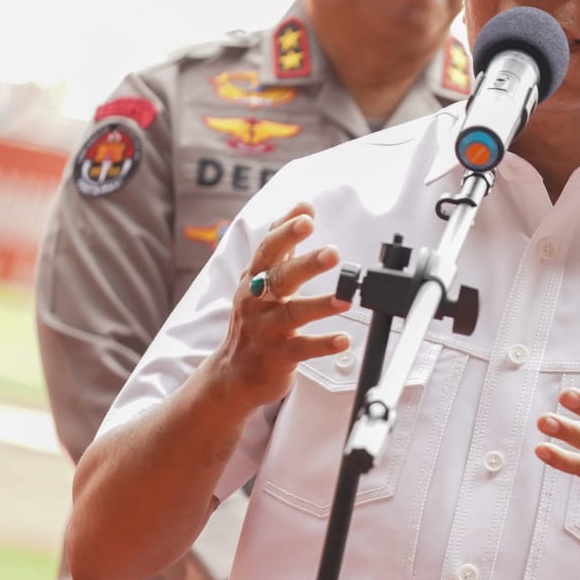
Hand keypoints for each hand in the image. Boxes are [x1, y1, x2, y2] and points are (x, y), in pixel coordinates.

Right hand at [211, 202, 350, 413]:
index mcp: (254, 279)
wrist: (233, 373)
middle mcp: (257, 302)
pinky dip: (322, 345)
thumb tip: (303, 206)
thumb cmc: (253, 319)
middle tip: (333, 253)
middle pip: (280, 278)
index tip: (306, 214)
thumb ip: (284, 243)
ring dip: (321, 304)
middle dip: (306, 264)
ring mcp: (266, 330)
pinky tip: (342, 339)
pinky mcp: (277, 357)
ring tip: (347, 298)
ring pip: (292, 314)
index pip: (269, 249)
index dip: (286, 230)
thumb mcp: (260, 278)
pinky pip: (301, 349)